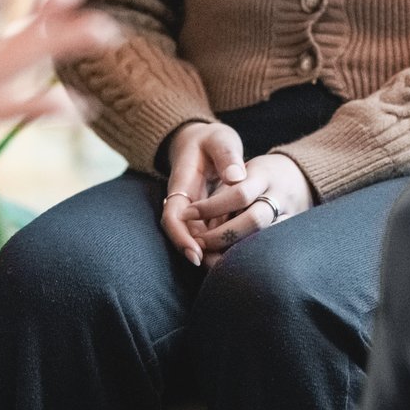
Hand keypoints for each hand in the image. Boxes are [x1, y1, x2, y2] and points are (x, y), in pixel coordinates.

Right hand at [159, 120, 246, 265]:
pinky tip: (233, 254)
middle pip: (182, 233)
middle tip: (217, 269)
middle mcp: (183, 200)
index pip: (173, 216)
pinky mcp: (204, 213)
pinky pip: (206, 232)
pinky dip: (217, 244)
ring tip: (226, 268)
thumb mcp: (220, 140)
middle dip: (196, 252)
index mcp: (182, 183)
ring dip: (208, 252)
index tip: (196, 253)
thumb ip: (227, 155)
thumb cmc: (212, 140)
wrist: (202, 140)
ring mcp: (192, 208)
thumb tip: (236, 177)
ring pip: (195, 236)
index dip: (181, 237)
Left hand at [189, 151, 313, 265]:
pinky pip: (272, 247)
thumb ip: (224, 193)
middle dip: (221, 236)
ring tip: (212, 257)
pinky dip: (251, 254)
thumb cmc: (260, 175)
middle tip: (199, 242)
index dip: (210, 207)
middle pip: (252, 221)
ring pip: (265, 239)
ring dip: (236, 251)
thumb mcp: (242, 170)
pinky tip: (232, 261)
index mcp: (263, 175)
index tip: (186, 214)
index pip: (238, 194)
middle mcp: (279, 196)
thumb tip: (195, 221)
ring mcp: (291, 215)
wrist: (301, 176)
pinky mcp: (295, 231)